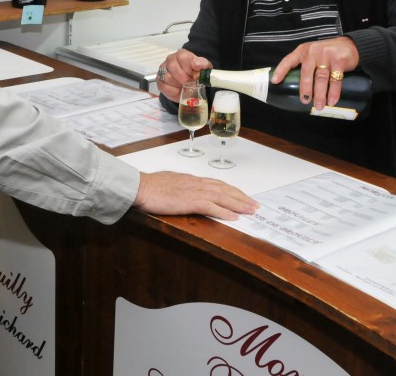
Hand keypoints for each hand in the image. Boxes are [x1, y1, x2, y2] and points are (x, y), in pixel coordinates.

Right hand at [134, 172, 257, 219]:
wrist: (140, 187)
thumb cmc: (149, 186)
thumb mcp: (168, 183)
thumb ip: (179, 186)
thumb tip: (183, 191)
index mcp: (191, 179)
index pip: (217, 184)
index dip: (232, 190)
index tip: (242, 196)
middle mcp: (196, 183)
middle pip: (224, 189)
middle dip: (241, 197)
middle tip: (255, 205)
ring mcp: (194, 191)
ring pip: (222, 196)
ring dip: (239, 204)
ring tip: (251, 210)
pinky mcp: (189, 201)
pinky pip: (211, 206)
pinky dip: (224, 211)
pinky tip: (234, 217)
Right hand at [157, 49, 211, 101]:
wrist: (189, 86)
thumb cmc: (195, 75)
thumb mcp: (203, 69)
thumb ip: (203, 64)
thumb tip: (198, 65)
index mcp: (182, 54)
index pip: (182, 56)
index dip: (189, 67)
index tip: (195, 74)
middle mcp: (170, 60)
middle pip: (172, 66)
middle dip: (183, 77)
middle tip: (190, 82)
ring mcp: (163, 70)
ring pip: (167, 77)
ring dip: (178, 84)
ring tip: (184, 86)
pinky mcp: (159, 81)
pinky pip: (164, 86)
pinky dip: (173, 91)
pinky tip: (178, 90)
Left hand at [272, 36, 359, 110]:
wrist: (349, 45)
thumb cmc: (327, 53)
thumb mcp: (312, 54)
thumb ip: (304, 65)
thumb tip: (293, 86)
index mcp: (302, 51)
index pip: (288, 60)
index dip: (281, 70)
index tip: (275, 81)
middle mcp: (313, 52)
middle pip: (306, 73)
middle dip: (305, 89)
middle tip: (304, 101)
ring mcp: (326, 55)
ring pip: (321, 78)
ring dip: (320, 94)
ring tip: (318, 105)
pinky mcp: (339, 60)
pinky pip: (335, 79)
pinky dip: (334, 92)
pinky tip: (332, 101)